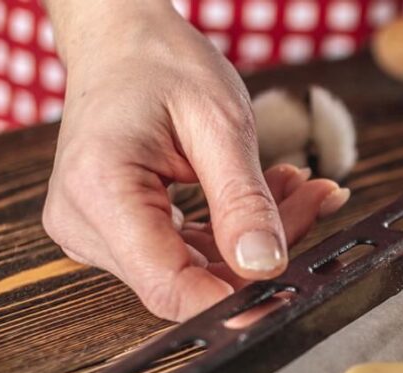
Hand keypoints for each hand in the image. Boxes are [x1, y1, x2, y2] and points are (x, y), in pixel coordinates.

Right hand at [41, 1, 348, 320]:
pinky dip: (235, 230)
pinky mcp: (117, 233)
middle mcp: (85, 223)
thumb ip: (244, 200)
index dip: (231, 301)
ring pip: (196, 269)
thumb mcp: (220, 123)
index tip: (289, 292)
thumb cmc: (160, 64)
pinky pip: (187, 253)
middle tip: (317, 199)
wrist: (122, 42)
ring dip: (257, 237)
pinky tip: (271, 194)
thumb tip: (266, 266)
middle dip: (263, 252)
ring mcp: (96, 233)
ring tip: (299, 185)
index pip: (168, 284)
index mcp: (100, 191)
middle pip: (189, 277)